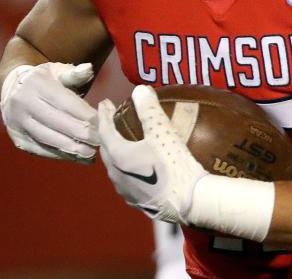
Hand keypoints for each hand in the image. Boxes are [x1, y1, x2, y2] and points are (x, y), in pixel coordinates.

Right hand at [0, 61, 98, 162]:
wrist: (14, 88)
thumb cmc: (47, 79)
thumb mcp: (59, 70)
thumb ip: (75, 73)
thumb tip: (88, 69)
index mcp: (36, 84)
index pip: (65, 102)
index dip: (85, 114)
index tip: (104, 123)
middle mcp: (22, 102)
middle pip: (56, 122)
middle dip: (81, 133)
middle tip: (101, 141)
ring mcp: (16, 122)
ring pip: (46, 138)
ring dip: (70, 148)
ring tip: (91, 153)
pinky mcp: (16, 137)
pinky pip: (40, 149)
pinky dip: (59, 155)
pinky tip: (77, 157)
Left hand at [98, 86, 207, 221]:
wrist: (188, 201)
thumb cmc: (174, 165)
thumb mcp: (163, 132)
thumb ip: (149, 110)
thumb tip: (139, 89)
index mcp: (118, 156)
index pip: (104, 130)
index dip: (104, 115)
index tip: (104, 103)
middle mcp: (115, 174)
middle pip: (106, 150)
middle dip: (107, 134)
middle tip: (113, 121)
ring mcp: (124, 190)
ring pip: (114, 166)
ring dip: (116, 152)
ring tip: (125, 142)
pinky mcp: (135, 200)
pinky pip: (125, 178)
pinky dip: (126, 167)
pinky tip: (139, 165)